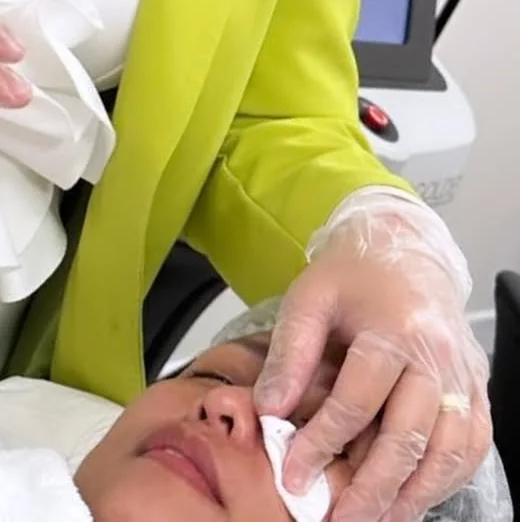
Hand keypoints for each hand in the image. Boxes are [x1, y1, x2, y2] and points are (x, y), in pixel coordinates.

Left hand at [254, 196, 490, 521]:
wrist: (405, 251)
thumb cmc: (354, 276)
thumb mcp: (310, 296)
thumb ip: (290, 352)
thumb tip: (270, 408)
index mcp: (394, 328)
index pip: (358, 400)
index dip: (323, 442)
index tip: (295, 474)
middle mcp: (438, 357)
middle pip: (407, 436)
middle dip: (371, 487)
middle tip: (339, 519)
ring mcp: (463, 377)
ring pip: (446, 452)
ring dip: (411, 495)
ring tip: (374, 520)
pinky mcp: (477, 390)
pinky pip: (470, 447)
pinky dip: (444, 480)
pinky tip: (412, 497)